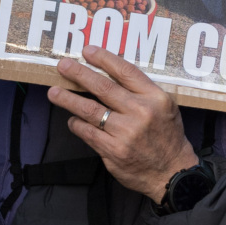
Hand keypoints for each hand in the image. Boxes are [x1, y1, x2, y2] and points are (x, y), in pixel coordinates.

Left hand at [49, 44, 198, 203]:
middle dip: (79, 73)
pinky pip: (88, 132)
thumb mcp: (165, 107)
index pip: (125, 71)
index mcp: (155, 98)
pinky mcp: (113, 151)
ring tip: (54, 92)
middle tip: (63, 65)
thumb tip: (111, 74)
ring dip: (69, 99)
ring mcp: (125, 133)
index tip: (87, 51)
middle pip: (103, 87)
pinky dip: (77, 124)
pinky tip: (72, 119)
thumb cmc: (167, 136)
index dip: (104, 59)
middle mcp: (141, 112)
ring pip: (90, 110)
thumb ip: (143, 91)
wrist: (172, 173)